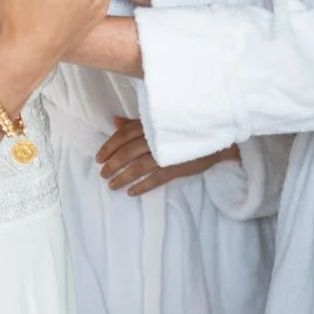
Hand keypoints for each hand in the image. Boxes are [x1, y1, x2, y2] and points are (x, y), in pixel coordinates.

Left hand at [96, 117, 234, 195]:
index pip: (123, 135)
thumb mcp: (159, 120)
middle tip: (103, 174)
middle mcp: (155, 137)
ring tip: (112, 186)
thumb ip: (137, 122)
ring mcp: (166, 153)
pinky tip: (131, 193)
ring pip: (138, 167)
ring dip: (123, 177)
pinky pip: (155, 179)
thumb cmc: (184, 129)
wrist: (214, 139)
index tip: (99, 158)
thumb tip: (115, 122)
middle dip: (112, 164)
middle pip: (127, 152)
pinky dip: (142, 186)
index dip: (108, 147)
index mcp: (150, 124)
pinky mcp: (176, 167)